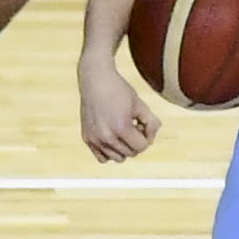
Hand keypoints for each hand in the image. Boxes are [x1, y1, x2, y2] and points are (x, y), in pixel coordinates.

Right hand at [74, 50, 155, 165]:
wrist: (95, 79)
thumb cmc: (118, 89)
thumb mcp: (140, 104)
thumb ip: (152, 123)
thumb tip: (150, 141)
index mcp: (121, 127)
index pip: (142, 147)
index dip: (146, 136)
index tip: (142, 124)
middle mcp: (106, 136)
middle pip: (131, 154)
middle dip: (135, 142)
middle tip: (133, 125)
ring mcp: (95, 139)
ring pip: (117, 158)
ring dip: (124, 148)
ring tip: (122, 131)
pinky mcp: (87, 138)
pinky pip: (103, 158)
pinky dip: (110, 152)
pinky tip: (112, 137)